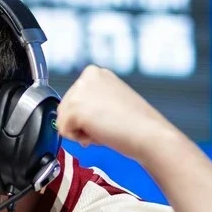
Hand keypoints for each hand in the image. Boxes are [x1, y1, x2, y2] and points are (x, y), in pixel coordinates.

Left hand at [55, 65, 181, 160]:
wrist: (149, 134)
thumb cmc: (136, 124)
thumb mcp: (110, 102)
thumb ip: (92, 102)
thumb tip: (71, 118)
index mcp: (95, 73)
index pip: (73, 99)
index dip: (87, 116)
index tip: (107, 117)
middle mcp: (86, 76)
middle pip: (65, 108)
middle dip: (82, 123)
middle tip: (107, 125)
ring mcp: (80, 91)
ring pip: (62, 120)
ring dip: (81, 131)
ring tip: (104, 128)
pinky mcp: (75, 108)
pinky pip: (63, 131)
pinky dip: (79, 139)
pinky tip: (99, 133)